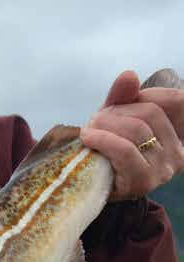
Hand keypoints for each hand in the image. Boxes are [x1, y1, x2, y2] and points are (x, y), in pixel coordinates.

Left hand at [80, 70, 183, 201]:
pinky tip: (87, 138)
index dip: (144, 95)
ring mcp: (164, 168)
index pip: (175, 99)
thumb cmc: (106, 149)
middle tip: (95, 120)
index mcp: (180, 133)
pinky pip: (124, 150)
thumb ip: (123, 97)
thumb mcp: (115, 118)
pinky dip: (101, 139)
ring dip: (104, 125)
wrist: (89, 186)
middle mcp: (179, 152)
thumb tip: (128, 75)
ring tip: (89, 130)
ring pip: (136, 129)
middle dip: (116, 111)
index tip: (118, 105)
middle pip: (150, 112)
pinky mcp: (143, 181)